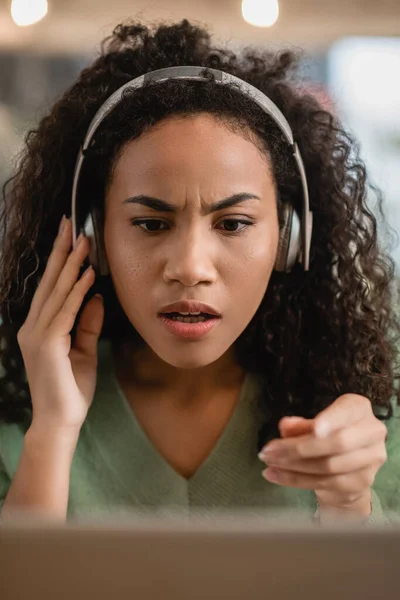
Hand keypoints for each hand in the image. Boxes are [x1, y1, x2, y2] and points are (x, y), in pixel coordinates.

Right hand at [17, 215, 103, 431]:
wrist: (60, 422)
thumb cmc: (71, 390)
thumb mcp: (83, 350)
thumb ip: (87, 323)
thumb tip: (95, 296)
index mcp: (39, 329)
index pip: (51, 288)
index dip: (61, 262)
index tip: (71, 238)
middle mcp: (33, 328)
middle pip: (49, 282)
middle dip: (61, 252)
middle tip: (71, 224)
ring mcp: (37, 335)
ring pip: (56, 292)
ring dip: (71, 265)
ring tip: (83, 241)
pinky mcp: (47, 344)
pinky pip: (65, 311)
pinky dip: (76, 291)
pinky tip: (87, 274)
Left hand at [258, 395, 387, 515]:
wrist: (349, 469)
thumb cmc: (329, 436)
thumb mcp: (313, 424)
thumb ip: (300, 424)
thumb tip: (285, 426)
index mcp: (358, 409)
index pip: (346, 412)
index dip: (331, 420)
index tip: (315, 429)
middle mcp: (372, 432)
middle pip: (337, 443)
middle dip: (299, 448)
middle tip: (269, 451)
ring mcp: (370, 460)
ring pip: (329, 466)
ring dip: (293, 466)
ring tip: (269, 463)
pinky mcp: (361, 483)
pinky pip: (325, 483)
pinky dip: (295, 480)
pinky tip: (275, 475)